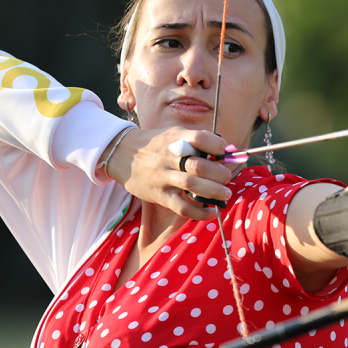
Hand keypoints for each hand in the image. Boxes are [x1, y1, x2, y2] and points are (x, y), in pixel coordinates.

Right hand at [104, 127, 232, 220]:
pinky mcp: (159, 195)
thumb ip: (196, 141)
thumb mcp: (173, 135)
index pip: (199, 138)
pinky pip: (181, 207)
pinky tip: (212, 212)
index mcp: (175, 138)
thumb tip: (225, 150)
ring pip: (192, 185)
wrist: (121, 154)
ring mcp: (163, 177)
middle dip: (219, 173)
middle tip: (227, 177)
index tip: (225, 152)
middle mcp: (169, 157)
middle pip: (198, 165)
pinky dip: (199, 212)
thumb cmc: (155, 145)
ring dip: (214, 191)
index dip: (216, 145)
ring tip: (226, 194)